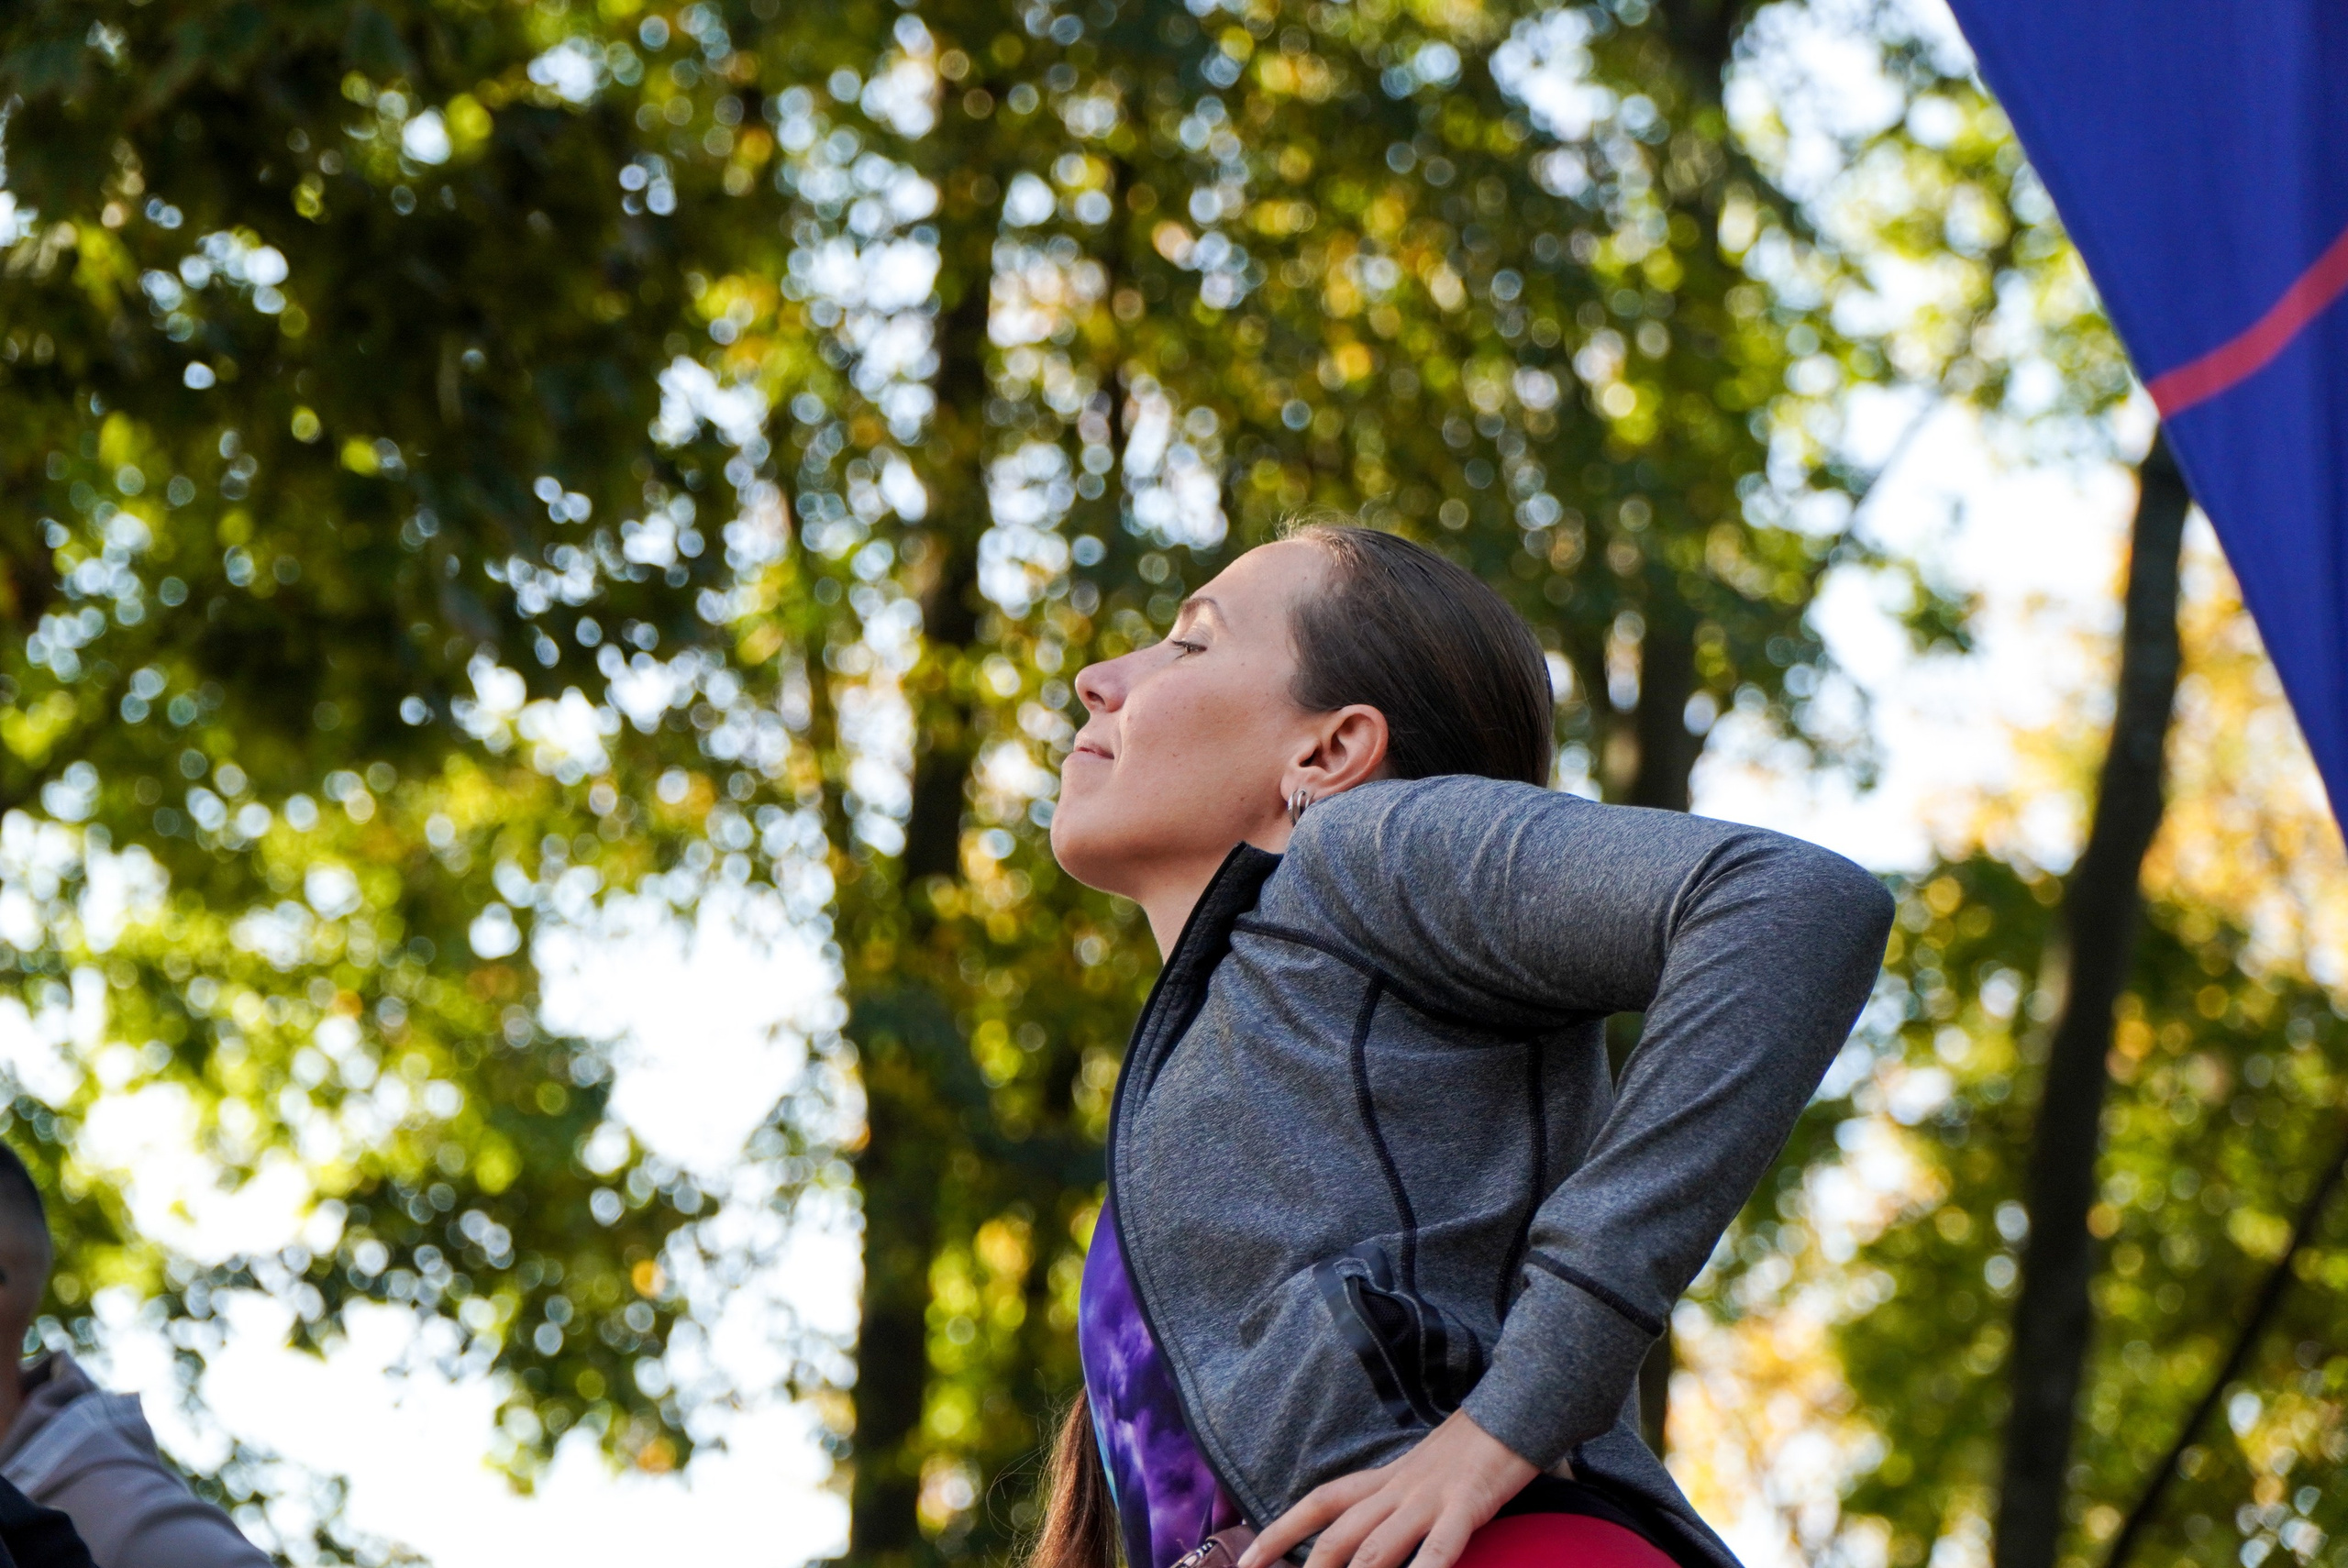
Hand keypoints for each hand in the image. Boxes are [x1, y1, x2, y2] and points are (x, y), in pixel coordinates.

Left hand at [1238, 1410, 1536, 1567]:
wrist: (1518, 1403)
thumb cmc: (1476, 1446)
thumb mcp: (1426, 1472)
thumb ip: (1401, 1500)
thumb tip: (1385, 1526)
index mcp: (1385, 1479)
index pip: (1319, 1503)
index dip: (1279, 1532)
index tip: (1246, 1561)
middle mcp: (1398, 1489)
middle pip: (1338, 1535)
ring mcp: (1430, 1497)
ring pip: (1377, 1548)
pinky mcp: (1467, 1504)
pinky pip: (1440, 1548)